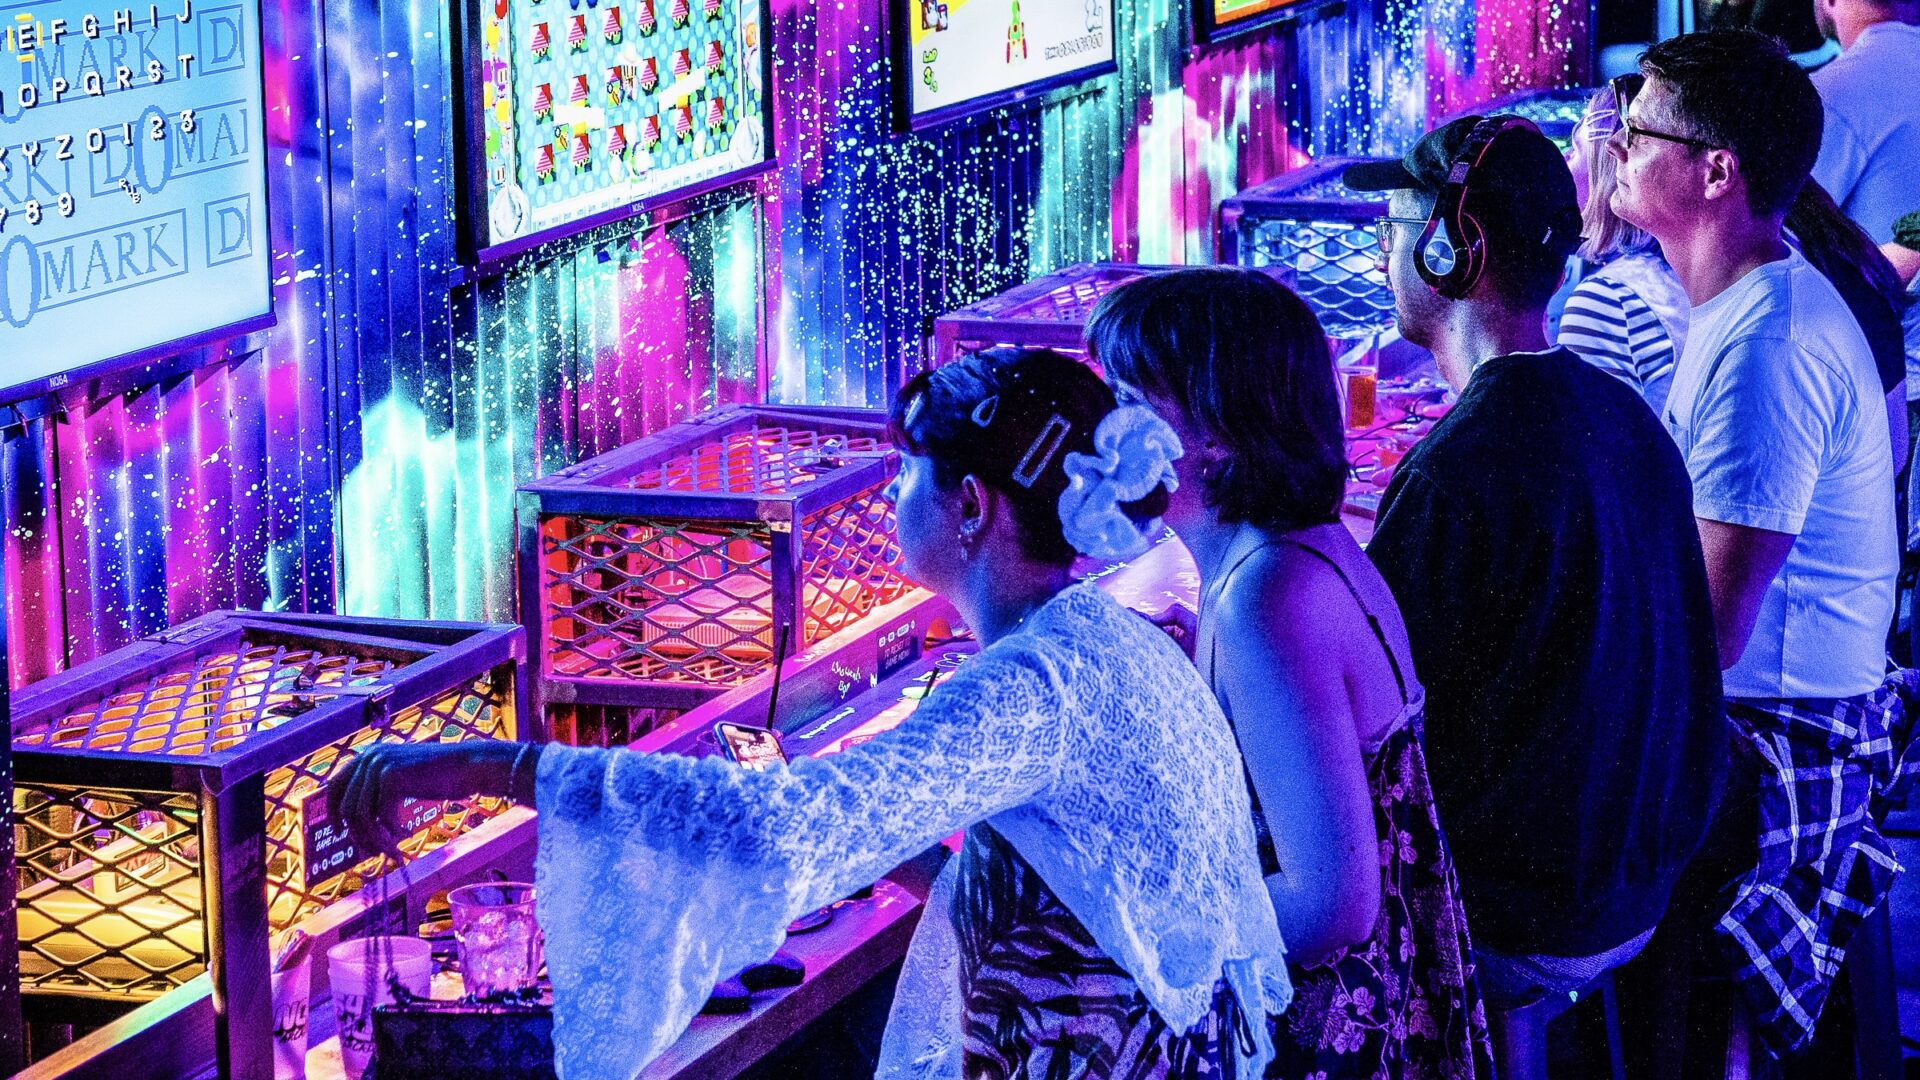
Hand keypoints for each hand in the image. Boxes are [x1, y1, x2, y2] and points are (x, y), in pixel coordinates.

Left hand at [327, 740, 518, 860]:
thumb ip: (377, 793)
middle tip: (374, 851)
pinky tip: (407, 834)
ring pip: (361, 816)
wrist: (468, 766)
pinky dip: (392, 832)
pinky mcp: (391, 776)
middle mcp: (369, 757)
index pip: (334, 786)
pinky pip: (380, 817)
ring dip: (376, 838)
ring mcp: (379, 765)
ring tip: (393, 849)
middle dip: (358, 834)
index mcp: (368, 755)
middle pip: (347, 807)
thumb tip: (351, 824)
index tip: (339, 832)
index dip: (333, 813)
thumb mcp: (401, 781)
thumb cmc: (439, 777)